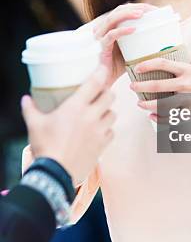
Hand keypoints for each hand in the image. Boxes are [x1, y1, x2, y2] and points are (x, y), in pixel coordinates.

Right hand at [21, 66, 114, 185]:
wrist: (55, 173)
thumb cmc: (45, 147)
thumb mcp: (35, 125)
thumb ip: (31, 109)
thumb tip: (26, 99)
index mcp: (75, 107)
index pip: (95, 83)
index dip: (101, 72)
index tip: (103, 68)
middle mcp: (91, 116)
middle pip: (110, 96)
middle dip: (106, 93)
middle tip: (99, 94)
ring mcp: (99, 131)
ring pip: (113, 114)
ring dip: (108, 111)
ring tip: (100, 113)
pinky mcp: (102, 145)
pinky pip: (112, 132)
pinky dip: (108, 130)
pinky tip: (99, 131)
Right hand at [93, 2, 157, 86]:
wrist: (106, 81)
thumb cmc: (120, 65)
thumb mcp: (133, 50)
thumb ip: (143, 42)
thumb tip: (165, 36)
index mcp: (112, 27)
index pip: (124, 10)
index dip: (138, 7)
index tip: (154, 9)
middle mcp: (104, 29)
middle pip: (118, 10)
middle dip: (134, 7)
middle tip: (149, 9)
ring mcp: (101, 37)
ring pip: (112, 19)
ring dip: (128, 14)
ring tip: (142, 14)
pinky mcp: (101, 47)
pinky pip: (111, 35)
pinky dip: (122, 30)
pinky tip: (133, 29)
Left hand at [132, 59, 190, 122]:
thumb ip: (187, 61)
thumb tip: (174, 52)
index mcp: (188, 70)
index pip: (162, 64)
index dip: (147, 65)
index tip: (138, 67)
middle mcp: (186, 84)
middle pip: (157, 86)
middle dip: (141, 87)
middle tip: (133, 87)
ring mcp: (188, 100)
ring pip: (161, 105)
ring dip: (147, 106)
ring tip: (140, 104)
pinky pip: (172, 118)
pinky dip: (160, 119)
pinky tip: (153, 117)